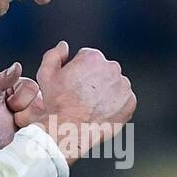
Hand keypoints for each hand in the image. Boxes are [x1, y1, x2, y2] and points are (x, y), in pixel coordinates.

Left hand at [0, 61, 46, 151]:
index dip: (17, 101)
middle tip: (12, 117)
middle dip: (23, 112)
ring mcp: (41, 112)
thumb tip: (16, 66)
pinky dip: (36, 130)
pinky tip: (27, 132)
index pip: (30, 87)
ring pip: (44, 113)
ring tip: (18, 126)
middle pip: (39, 100)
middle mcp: (33, 96)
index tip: (6, 106)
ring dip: (28, 123)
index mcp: (19, 86)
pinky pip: (49, 125)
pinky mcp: (47, 125)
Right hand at [32, 40, 136, 162]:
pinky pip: (123, 101)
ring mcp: (123, 85)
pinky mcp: (130, 102)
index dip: (78, 72)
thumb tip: (64, 46)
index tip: (73, 86)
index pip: (88, 59)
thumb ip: (54, 55)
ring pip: (114, 85)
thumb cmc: (56, 103)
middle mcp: (112, 67)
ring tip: (91, 107)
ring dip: (106, 92)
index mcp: (93, 57)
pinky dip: (115, 106)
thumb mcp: (46, 75)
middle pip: (103, 71)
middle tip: (82, 98)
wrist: (70, 130)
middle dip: (94, 81)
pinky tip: (101, 114)